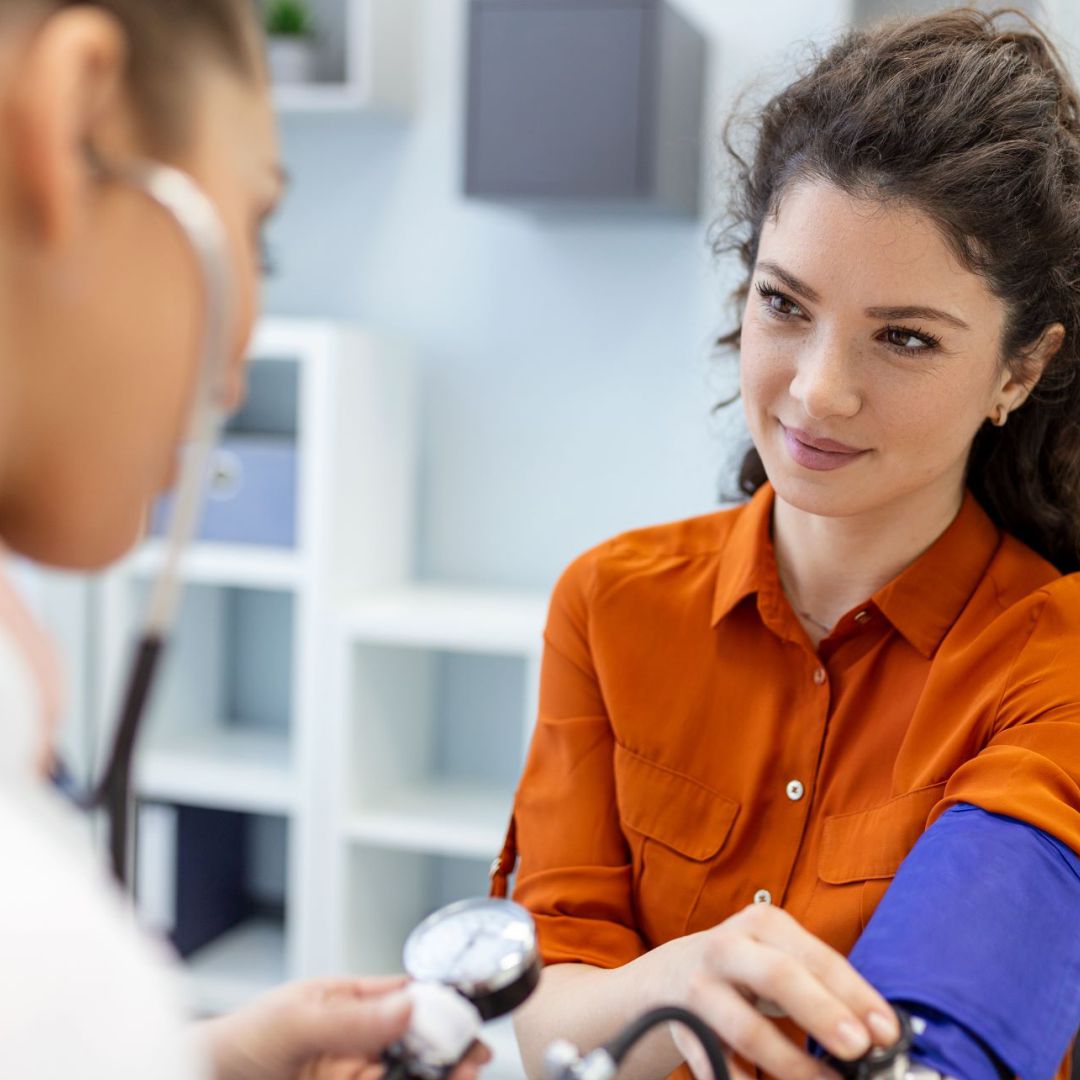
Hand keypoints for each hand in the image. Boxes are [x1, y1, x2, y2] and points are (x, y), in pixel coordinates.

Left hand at [201, 976, 492, 1079]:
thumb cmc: (236, 1044)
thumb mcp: (294, 1022)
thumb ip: (351, 1017)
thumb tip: (408, 1005)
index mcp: (351, 1002)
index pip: (407, 997)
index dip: (440, 1004)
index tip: (467, 1016)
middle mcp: (360, 1040)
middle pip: (418, 1043)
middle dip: (449, 1048)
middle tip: (473, 1057)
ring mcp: (354, 1074)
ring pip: (410, 1074)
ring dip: (439, 1075)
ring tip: (461, 1074)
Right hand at [670, 905, 899, 1079]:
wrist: (670, 977)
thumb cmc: (746, 969)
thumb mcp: (778, 955)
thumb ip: (822, 984)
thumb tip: (879, 1032)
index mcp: (761, 924)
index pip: (815, 957)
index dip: (854, 994)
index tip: (887, 1032)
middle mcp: (727, 949)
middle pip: (777, 977)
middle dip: (822, 1013)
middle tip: (859, 1049)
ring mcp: (701, 989)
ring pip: (748, 1030)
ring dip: (793, 1065)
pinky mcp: (685, 1029)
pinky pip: (720, 1066)